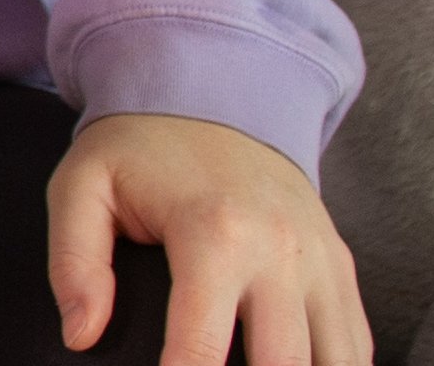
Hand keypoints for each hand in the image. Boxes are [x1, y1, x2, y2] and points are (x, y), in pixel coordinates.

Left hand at [47, 112, 367, 365]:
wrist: (219, 93)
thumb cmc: (141, 149)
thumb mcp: (83, 185)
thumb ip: (75, 261)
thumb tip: (81, 335)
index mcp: (216, 232)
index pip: (202, 347)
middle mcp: (283, 252)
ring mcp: (322, 263)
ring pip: (337, 363)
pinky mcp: (342, 269)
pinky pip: (358, 344)